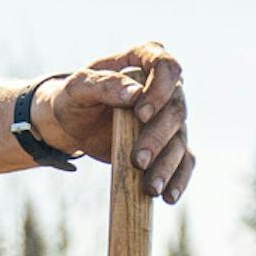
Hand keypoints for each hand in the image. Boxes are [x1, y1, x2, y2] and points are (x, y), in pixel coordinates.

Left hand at [38, 43, 192, 201]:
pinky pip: (183, 160)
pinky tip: (169, 196)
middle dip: (158, 137)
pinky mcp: (169, 143)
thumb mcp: (79, 87)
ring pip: (180, 139)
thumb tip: (133, 94)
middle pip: (176, 109)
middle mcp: (166, 87)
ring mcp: (169, 116)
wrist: (72, 121)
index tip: (141, 112)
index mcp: (145, 59)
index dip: (159, 90)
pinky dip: (179, 178)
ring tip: (152, 188)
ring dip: (167, 165)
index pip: (167, 67)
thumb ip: (104, 85)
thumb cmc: (75, 97)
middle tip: (139, 159)